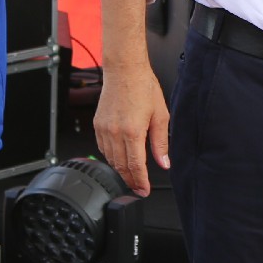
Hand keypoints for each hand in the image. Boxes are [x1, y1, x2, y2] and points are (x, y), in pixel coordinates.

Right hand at [93, 61, 168, 196]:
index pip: (135, 166)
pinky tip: (119, 158)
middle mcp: (115, 132)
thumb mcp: (160, 116)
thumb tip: (164, 162)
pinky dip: (111, 157)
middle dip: (130, 179)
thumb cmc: (143, 88)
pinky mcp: (97, 125)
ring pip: (110, 159)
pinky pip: (103, 148)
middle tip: (138, 187)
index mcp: (133, 132)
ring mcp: (104, 129)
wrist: (124, 71)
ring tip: (131, 175)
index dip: (140, 182)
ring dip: (120, 169)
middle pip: (121, 166)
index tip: (144, 190)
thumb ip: (161, 143)